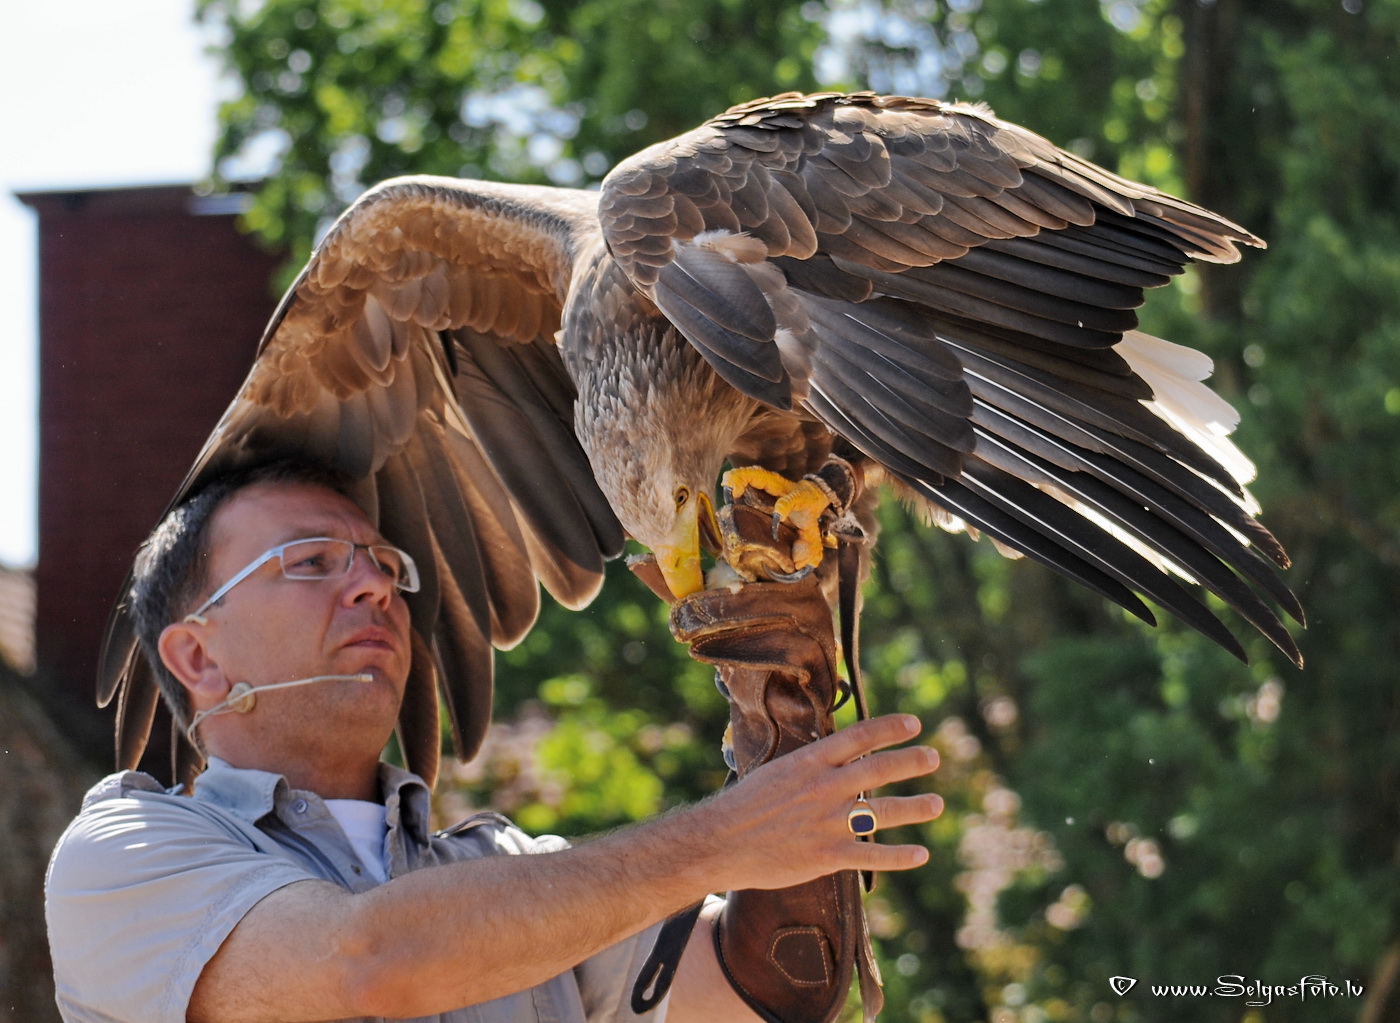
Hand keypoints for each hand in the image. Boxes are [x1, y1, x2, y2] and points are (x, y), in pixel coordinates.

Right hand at [686, 713, 943, 892]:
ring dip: (916, 807)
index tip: (914, 723)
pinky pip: (873, 856)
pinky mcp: (827, 854)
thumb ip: (809, 766)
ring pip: (884, 812)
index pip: (860, 736)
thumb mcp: (777, 771)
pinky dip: (900, 856)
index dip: (891, 728)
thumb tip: (833, 754)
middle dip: (912, 761)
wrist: (720, 841)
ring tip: (936, 803)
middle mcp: (824, 787)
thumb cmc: (746, 805)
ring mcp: (828, 822)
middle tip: (933, 757)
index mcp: (810, 762)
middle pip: (880, 769)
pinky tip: (921, 854)